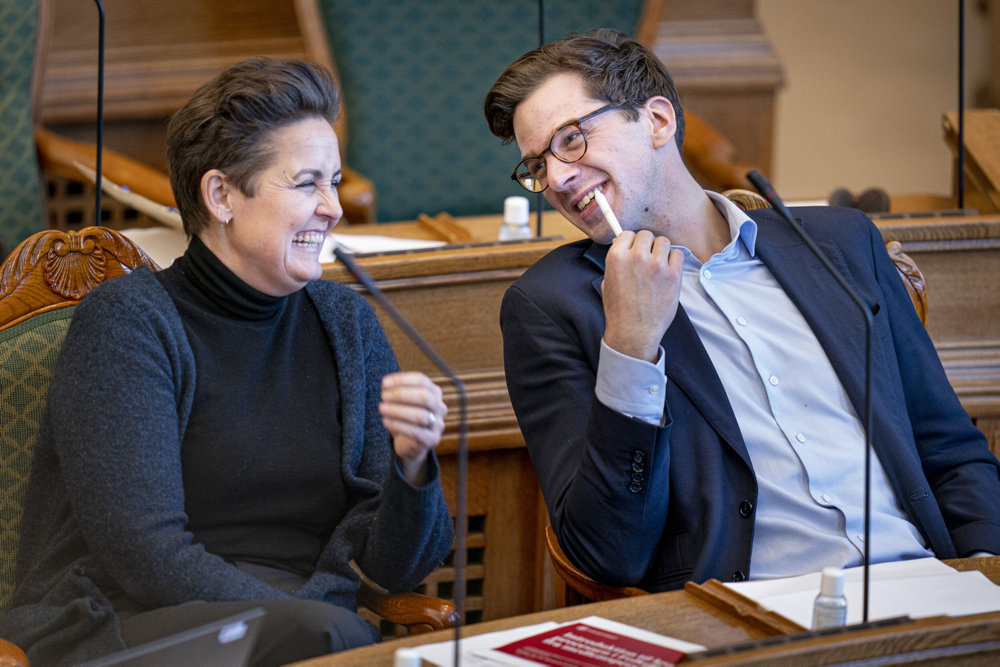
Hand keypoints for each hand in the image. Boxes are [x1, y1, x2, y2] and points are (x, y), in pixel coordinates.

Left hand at [379, 371, 446, 483]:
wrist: (409, 443)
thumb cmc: (405, 418)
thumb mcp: (401, 402)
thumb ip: (395, 391)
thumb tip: (385, 384)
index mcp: (434, 393)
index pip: (421, 380)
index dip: (402, 380)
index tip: (384, 383)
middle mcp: (439, 407)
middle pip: (425, 396)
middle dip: (402, 394)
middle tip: (384, 396)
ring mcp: (438, 424)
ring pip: (421, 416)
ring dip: (398, 410)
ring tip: (382, 409)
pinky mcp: (432, 439)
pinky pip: (416, 432)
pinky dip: (398, 425)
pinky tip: (385, 421)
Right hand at [601, 230, 683, 362]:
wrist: (634, 332)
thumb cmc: (619, 311)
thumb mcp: (607, 282)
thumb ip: (617, 263)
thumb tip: (624, 248)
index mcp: (617, 257)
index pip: (628, 234)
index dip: (631, 242)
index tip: (634, 249)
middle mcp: (637, 257)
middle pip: (647, 235)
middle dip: (647, 245)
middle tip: (647, 258)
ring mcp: (657, 265)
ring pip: (664, 242)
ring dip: (661, 251)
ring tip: (658, 266)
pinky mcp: (673, 274)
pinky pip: (678, 254)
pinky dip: (674, 260)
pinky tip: (668, 272)